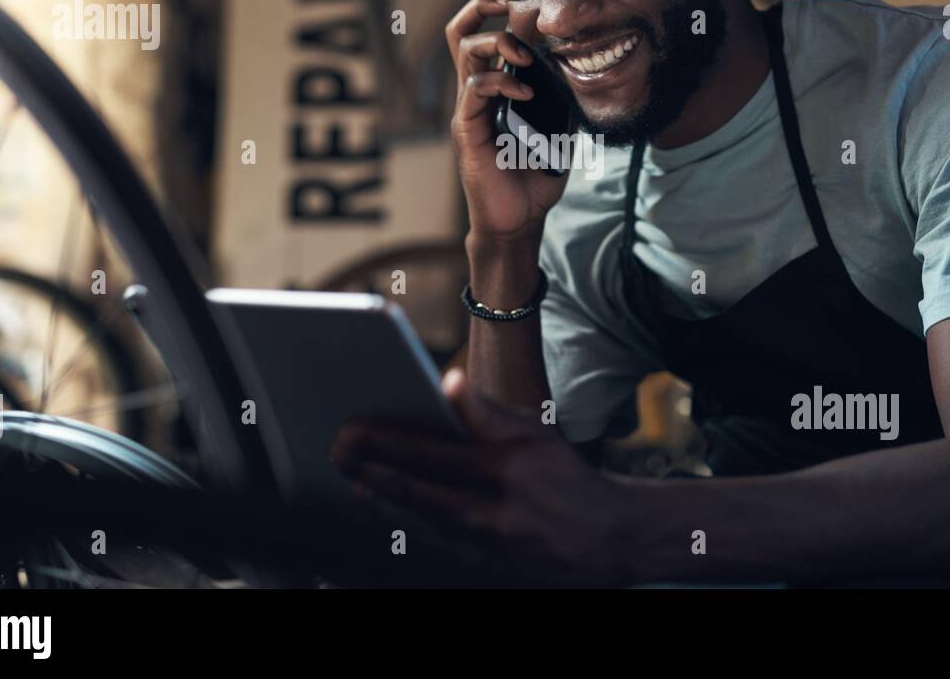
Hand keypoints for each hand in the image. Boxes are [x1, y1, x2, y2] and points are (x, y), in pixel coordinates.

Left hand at [329, 366, 632, 584]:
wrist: (611, 539)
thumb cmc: (568, 477)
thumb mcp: (535, 434)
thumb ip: (487, 410)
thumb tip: (447, 381)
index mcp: (507, 469)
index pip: (434, 455)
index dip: (387, 444)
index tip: (353, 430)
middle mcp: (495, 511)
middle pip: (418, 494)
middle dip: (373, 475)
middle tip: (338, 455)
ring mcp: (490, 546)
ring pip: (422, 522)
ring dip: (383, 502)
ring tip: (354, 481)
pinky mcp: (488, 568)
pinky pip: (438, 543)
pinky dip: (409, 525)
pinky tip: (386, 510)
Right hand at [446, 0, 569, 241]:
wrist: (518, 221)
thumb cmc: (534, 179)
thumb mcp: (557, 130)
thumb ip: (559, 100)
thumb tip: (579, 71)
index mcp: (492, 90)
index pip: (479, 35)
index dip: (493, 11)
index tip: (520, 3)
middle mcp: (473, 93)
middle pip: (459, 32)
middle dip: (481, 8)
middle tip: (509, 6)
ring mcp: (467, 110)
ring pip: (465, 51)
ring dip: (498, 42)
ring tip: (526, 57)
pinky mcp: (467, 129)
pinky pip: (474, 89)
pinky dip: (502, 82)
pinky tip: (527, 93)